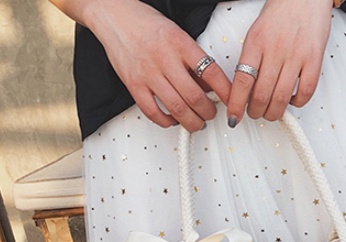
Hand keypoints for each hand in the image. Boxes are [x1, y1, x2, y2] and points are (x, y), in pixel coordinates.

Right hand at [85, 0, 231, 131]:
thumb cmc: (146, 24)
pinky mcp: (134, 85)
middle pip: (195, 97)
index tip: (231, 102)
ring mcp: (148, 74)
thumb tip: (210, 86)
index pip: (211, 73)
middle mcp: (164, 59)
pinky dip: (167, 122)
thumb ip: (193, 60)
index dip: (226, 93)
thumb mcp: (178, 35)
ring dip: (192, 122)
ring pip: (177, 109)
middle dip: (208, 112)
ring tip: (197, 122)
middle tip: (211, 114)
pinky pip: (153, 112)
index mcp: (180, 44)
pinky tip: (173, 120)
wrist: (114, 15)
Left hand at [227, 0, 332, 125]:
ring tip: (270, 112)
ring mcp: (296, 55)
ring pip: (281, 98)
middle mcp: (276, 49)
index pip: (242, 81)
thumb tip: (243, 89)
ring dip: (273, 113)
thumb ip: (250, 59)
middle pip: (261, 95)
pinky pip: (305, 92)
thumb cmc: (281, 13)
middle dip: (254, 112)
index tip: (233, 118)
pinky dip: (296, 103)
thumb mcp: (256, 32)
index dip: (236, 105)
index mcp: (256, 42)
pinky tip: (291, 100)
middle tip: (253, 113)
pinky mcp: (314, 59)